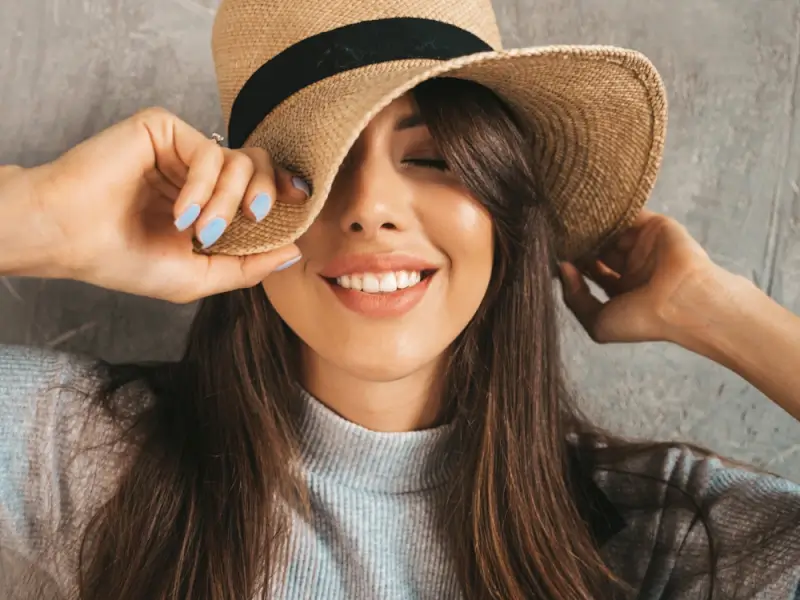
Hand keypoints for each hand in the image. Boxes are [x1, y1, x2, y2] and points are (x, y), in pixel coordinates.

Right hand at [19, 107, 306, 302]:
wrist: (70, 239)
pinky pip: (209, 152)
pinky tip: (180, 215)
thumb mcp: (198, 277)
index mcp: (208, 201)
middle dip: (265, 195)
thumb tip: (295, 253)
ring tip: (198, 231)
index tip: (302, 203)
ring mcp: (181, 149)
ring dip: (226, 203)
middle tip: (256, 219)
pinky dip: (202, 188)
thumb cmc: (125, 261)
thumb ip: (247, 267)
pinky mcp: (163, 128)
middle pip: (259, 165)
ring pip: (238, 161)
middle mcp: (198, 172)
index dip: (284, 191)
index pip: (260, 186)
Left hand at [558, 209, 736, 344]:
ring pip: (611, 229)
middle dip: (580, 242)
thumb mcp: (597, 323)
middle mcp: (633, 267)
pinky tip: (589, 209)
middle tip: (557, 235)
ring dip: (592, 225)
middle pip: (600, 248)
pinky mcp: (654, 226)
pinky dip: (610, 209)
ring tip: (567, 221)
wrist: (681, 302)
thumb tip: (562, 267)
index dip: (573, 264)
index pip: (592, 272)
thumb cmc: (642, 320)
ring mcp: (644, 246)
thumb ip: (575, 298)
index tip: (554, 254)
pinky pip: (629, 212)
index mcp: (623, 291)